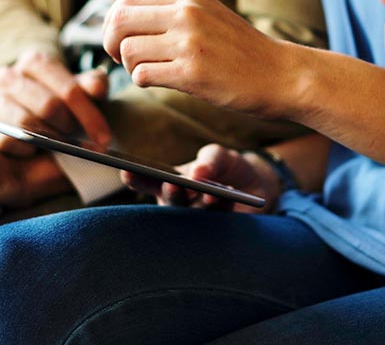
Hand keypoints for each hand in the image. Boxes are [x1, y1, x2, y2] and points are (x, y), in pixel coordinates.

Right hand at [0, 49, 110, 155]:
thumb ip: (91, 86)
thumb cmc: (54, 104)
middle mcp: (9, 75)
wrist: (17, 117)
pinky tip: (36, 152)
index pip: (68, 89)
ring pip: (27, 124)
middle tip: (85, 145)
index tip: (104, 138)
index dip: (89, 115)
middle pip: (48, 107)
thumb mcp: (76, 93)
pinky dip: (26, 150)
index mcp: (35, 62)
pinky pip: (7, 140)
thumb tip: (98, 88)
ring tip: (62, 148)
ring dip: (49, 141)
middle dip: (71, 129)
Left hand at [102, 0, 297, 118]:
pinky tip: (161, 82)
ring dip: (129, 66)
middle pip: (120, 21)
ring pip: (127, 51)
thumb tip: (125, 18)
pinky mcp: (192, 73)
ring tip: (150, 72)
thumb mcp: (209, 15)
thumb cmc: (243, 51)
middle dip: (110, 43)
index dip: (114, 19)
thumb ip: (175, 12)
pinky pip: (142, 75)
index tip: (120, 37)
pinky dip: (143, 81)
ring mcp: (190, 43)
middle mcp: (187, 14)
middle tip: (121, 58)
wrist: (281, 74)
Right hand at [121, 144, 280, 213]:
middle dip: (171, 192)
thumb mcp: (219, 154)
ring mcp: (197, 219)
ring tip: (209, 194)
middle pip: (168, 200)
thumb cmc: (227, 167)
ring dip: (200, 203)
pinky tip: (225, 198)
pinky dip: (221, 207)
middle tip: (173, 185)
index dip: (135, 178)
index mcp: (169, 182)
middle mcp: (178, 204)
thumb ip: (209, 159)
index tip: (126, 171)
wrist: (258, 185)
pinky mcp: (218, 230)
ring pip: (192, 214)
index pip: (147, 181)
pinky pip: (217, 220)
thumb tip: (197, 173)